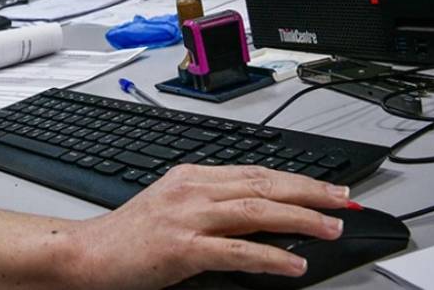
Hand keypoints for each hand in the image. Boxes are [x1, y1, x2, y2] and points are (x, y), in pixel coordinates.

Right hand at [70, 165, 349, 289]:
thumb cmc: (129, 234)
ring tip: (331, 228)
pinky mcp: (182, 247)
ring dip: (300, 218)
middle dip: (310, 191)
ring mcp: (187, 216)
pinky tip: (293, 262)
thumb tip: (259, 214)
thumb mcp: (174, 207)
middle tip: (344, 201)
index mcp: (193, 176)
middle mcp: (193, 189)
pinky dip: (271, 255)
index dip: (296, 179)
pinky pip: (237, 249)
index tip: (326, 188)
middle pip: (263, 183)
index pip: (256, 171)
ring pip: (257, 210)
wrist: (89, 252)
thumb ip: (213, 205)